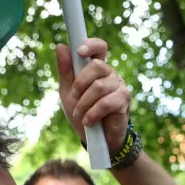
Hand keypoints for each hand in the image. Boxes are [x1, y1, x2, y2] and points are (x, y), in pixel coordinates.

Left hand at [56, 38, 131, 153]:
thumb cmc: (84, 113)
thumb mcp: (68, 92)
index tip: (79, 51)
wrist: (97, 140)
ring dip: (84, 103)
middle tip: (75, 97)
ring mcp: (120, 87)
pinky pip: (105, 103)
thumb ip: (66, 70)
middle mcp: (111, 75)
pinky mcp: (124, 102)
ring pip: (99, 86)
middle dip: (80, 83)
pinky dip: (93, 113)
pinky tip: (89, 121)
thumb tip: (61, 46)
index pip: (99, 47)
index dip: (91, 45)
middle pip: (97, 66)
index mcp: (98, 69)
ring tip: (80, 114)